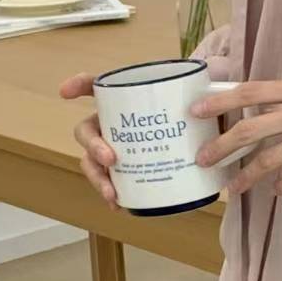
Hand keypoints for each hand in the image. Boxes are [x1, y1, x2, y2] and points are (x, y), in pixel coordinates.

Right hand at [57, 29, 232, 208]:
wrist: (204, 137)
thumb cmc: (197, 111)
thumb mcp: (203, 95)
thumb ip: (208, 83)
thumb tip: (215, 75)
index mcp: (126, 98)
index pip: (96, 85)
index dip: (78, 85)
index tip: (65, 92)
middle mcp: (114, 122)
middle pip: (87, 130)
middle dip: (93, 145)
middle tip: (111, 159)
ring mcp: (117, 147)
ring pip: (92, 161)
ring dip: (97, 177)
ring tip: (111, 193)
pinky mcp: (128, 171)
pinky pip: (110, 183)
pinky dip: (110, 194)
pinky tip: (118, 205)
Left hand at [190, 72, 281, 194]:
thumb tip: (263, 110)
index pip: (251, 92)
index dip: (220, 102)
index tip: (195, 111)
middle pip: (251, 129)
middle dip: (222, 145)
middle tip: (202, 160)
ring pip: (271, 160)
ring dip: (246, 176)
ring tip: (233, 188)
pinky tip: (277, 192)